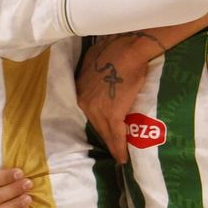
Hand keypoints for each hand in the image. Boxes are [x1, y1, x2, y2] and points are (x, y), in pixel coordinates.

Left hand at [77, 33, 159, 162]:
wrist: (127, 49)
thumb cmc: (115, 48)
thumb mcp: (95, 59)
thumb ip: (94, 70)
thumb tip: (98, 70)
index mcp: (80, 88)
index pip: (89, 110)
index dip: (97, 120)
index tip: (103, 127)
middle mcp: (84, 102)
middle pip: (95, 124)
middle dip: (104, 136)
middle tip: (111, 148)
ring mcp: (97, 109)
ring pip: (105, 132)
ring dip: (112, 146)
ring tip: (119, 156)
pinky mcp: (112, 115)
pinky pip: (116, 136)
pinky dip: (120, 148)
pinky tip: (123, 158)